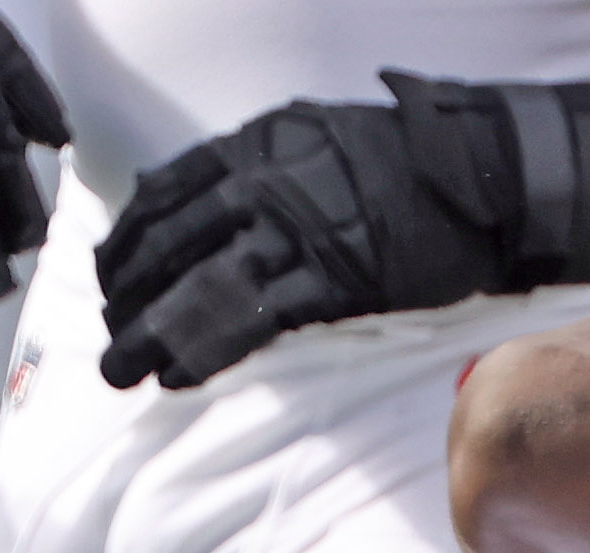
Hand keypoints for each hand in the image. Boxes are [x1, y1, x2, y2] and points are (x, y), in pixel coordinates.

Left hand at [98, 71, 589, 392]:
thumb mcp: (314, 140)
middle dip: (125, 296)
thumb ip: (258, 171)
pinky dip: (205, 348)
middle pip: (169, 242)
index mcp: (255, 146)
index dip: (127, 243)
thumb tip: (209, 203)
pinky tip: (176, 375)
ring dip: (149, 331)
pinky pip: (252, 317)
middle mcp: (264, 182)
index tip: (109, 280)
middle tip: (106, 341)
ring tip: (120, 372)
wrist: (483, 176)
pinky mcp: (332, 278)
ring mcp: (297, 230)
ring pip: (198, 283)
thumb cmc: (406, 165)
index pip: (165, 194)